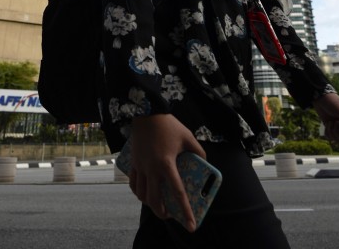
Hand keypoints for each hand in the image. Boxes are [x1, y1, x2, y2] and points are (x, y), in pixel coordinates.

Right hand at [127, 114, 205, 232]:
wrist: (146, 113)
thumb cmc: (168, 125)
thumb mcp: (188, 137)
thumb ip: (198, 151)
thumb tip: (205, 161)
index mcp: (166, 164)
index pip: (178, 193)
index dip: (185, 211)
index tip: (191, 225)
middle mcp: (151, 169)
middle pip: (154, 200)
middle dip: (162, 213)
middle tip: (170, 216)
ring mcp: (140, 166)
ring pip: (141, 194)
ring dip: (149, 203)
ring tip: (157, 206)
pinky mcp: (133, 162)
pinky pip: (133, 183)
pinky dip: (138, 192)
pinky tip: (143, 193)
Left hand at [314, 92, 338, 141]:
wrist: (320, 98)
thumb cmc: (332, 101)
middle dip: (338, 133)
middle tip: (335, 122)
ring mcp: (338, 128)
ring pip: (338, 140)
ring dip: (332, 133)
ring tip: (330, 123)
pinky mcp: (331, 128)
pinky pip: (331, 138)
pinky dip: (327, 133)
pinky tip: (327, 125)